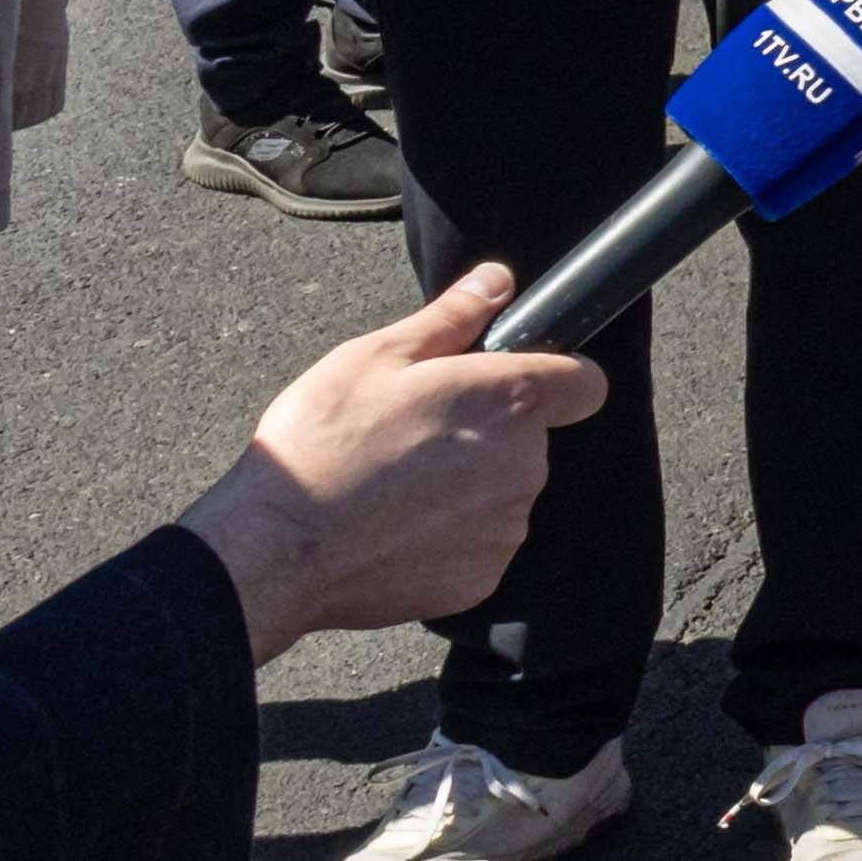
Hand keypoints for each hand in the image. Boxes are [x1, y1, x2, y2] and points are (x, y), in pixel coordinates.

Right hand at [174, 265, 606, 665]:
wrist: (276, 549)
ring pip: (501, 493)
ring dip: (466, 487)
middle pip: (529, 439)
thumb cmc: (322, 442)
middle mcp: (525, 467)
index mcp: (510, 402)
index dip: (555, 376)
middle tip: (412, 434)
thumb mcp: (377, 356)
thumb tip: (498, 281)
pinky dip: (447, 537)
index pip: (585, 382)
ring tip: (392, 484)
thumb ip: (453, 316)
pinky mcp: (482, 580)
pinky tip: (391, 529)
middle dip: (485, 432)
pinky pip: (478, 545)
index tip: (507, 382)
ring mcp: (506, 529)